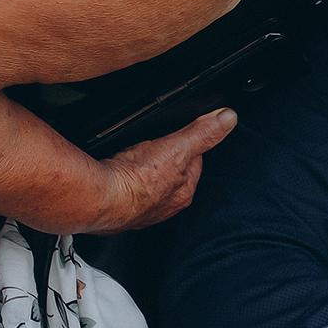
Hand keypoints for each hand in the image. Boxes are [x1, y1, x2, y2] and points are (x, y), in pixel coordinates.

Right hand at [93, 108, 236, 229]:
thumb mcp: (177, 148)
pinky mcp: (116, 208)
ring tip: (134, 154)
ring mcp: (138, 208)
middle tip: (155, 143)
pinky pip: (123, 187)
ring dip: (142, 168)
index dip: (189, 145)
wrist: (100, 198)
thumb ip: (203, 133)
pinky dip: (120, 177)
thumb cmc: (137, 180)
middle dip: (164, 157)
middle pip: (170, 172)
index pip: (194, 163)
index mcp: (183, 192)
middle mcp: (163, 205)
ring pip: (146, 181)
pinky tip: (115, 168)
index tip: (185, 134)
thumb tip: (227, 119)